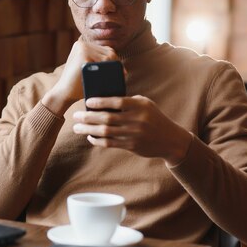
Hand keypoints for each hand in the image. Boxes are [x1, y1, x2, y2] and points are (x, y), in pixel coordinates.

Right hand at [42, 39, 118, 114]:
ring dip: (114, 67)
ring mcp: (82, 48)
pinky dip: (110, 70)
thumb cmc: (78, 84)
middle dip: (117, 63)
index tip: (122, 71)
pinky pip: (104, 61)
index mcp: (82, 45)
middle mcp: (81, 44)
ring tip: (119, 77)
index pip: (106, 49)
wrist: (64, 93)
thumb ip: (99, 63)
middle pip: (109, 51)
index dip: (116, 60)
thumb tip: (121, 65)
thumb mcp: (88, 70)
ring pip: (108, 56)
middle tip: (123, 75)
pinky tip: (112, 77)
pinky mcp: (83, 55)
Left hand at [72, 95, 192, 165]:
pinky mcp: (132, 146)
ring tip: (77, 127)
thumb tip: (104, 100)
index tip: (87, 101)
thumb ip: (129, 102)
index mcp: (140, 105)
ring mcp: (134, 134)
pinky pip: (110, 143)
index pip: (117, 101)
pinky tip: (90, 136)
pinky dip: (98, 140)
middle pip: (107, 117)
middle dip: (88, 116)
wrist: (170, 140)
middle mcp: (137, 119)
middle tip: (75, 115)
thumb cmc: (154, 118)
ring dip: (88, 129)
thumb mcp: (146, 105)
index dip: (100, 101)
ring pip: (106, 131)